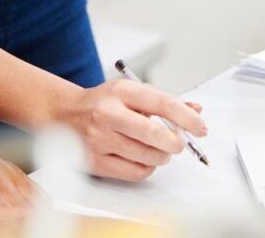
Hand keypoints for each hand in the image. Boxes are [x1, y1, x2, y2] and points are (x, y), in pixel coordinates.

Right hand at [55, 79, 206, 181]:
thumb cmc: (103, 102)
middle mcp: (109, 114)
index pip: (162, 103)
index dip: (186, 117)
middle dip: (175, 142)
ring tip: (160, 149)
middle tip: (180, 143)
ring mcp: (100, 140)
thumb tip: (195, 110)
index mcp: (122, 91)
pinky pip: (134, 172)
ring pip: (146, 156)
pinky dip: (147, 168)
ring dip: (162, 156)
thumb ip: (163, 101)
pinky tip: (145, 158)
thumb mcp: (132, 91)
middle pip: (154, 134)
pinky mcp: (95, 162)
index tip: (199, 126)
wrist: (64, 114)